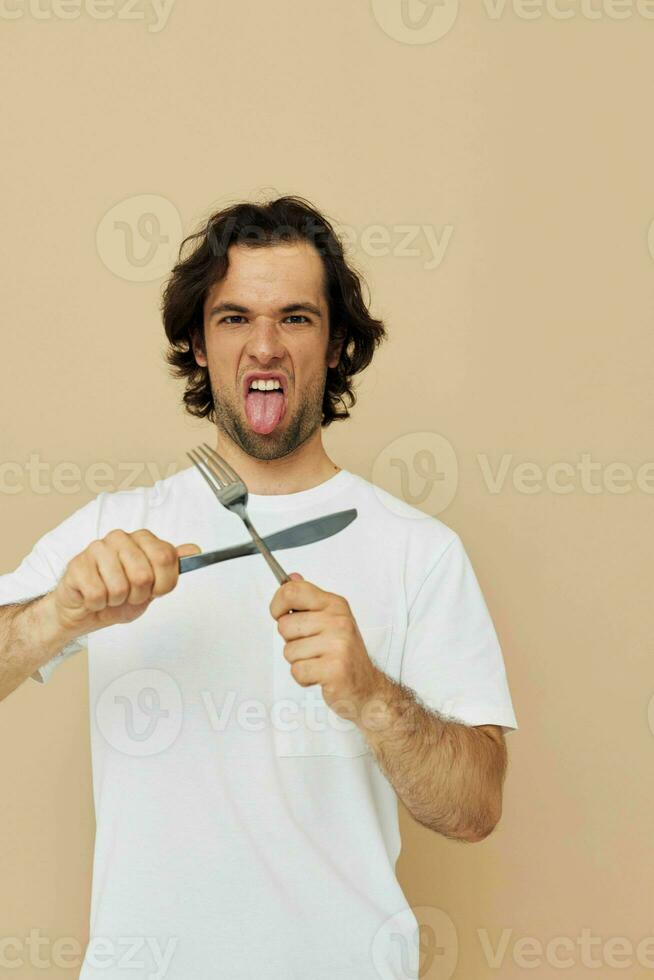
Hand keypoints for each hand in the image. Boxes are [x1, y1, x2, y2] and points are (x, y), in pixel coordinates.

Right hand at [51, 529, 200, 637]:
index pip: (166, 557)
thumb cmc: (121, 595)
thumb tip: (195, 550)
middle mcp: (120, 538)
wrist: (88, 610)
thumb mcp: (154, 584)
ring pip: (120, 586)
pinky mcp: (77, 564)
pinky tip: (95, 597)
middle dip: (138, 595)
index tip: (155, 590)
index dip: (164, 582)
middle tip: (129, 594)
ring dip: (117, 600)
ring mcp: (97, 549)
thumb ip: (173, 566)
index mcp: (142, 539)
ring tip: (111, 595)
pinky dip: (98, 604)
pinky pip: (98, 594)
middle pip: (143, 575)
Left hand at [269, 572, 383, 720]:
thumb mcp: (330, 619)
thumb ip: (309, 599)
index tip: (279, 614)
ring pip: (289, 651)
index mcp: (335, 604)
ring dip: (299, 661)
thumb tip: (292, 578)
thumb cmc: (343, 653)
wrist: (366, 686)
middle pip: (284, 625)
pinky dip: (303, 678)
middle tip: (312, 646)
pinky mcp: (335, 669)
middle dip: (291, 641)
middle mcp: (338, 620)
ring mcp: (338, 644)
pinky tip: (320, 674)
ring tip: (318, 661)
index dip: (277, 604)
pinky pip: (297, 671)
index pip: (292, 591)